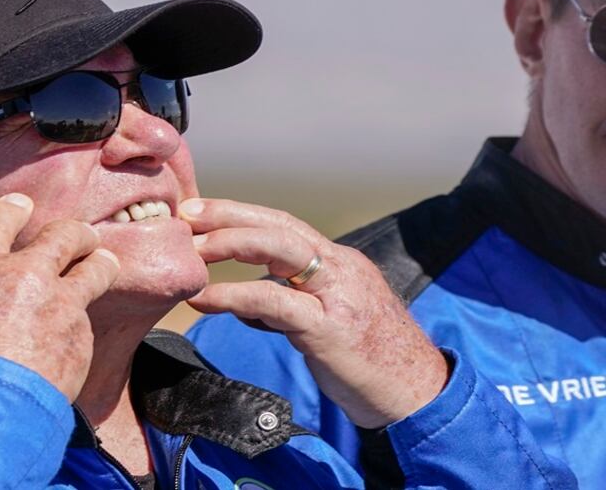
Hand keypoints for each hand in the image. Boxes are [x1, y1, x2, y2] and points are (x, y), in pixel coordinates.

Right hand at [0, 193, 119, 401]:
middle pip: (65, 235)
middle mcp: (26, 276)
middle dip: (77, 233)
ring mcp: (60, 303)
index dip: (12, 210)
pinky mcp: (81, 334)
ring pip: (96, 269)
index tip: (22, 206)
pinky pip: (87, 322)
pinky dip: (81, 327)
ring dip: (101, 263)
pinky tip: (73, 340)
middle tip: (83, 237)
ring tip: (104, 263)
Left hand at [181, 198, 448, 428]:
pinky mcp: (330, 329)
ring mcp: (338, 295)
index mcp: (342, 264)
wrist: (418, 394)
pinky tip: (206, 298)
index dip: (243, 215)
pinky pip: (275, 301)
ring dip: (231, 242)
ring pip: (280, 249)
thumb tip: (252, 301)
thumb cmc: (375, 363)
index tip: (203, 211)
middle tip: (188, 211)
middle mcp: (341, 268)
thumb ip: (297, 302)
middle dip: (231, 213)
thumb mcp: (334, 320)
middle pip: (281, 225)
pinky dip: (235, 294)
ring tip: (192, 248)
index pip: (286, 227)